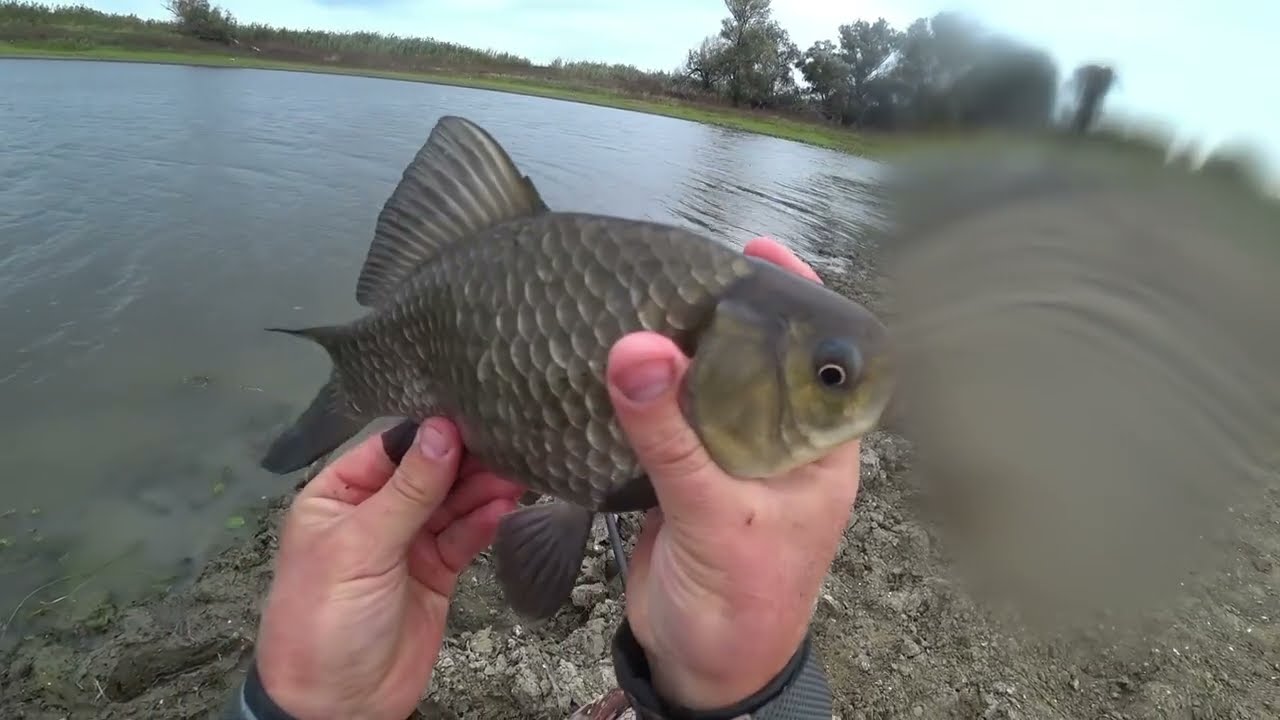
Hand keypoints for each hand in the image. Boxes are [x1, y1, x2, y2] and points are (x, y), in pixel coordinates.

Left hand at [253, 419, 524, 719]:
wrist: (336, 706)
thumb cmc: (325, 618)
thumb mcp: (360, 548)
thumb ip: (408, 490)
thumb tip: (444, 430)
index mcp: (338, 496)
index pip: (390, 448)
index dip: (430, 433)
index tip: (472, 413)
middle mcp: (374, 513)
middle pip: (428, 473)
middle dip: (464, 459)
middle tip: (507, 441)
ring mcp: (407, 543)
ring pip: (452, 502)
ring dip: (482, 488)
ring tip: (516, 471)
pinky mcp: (436, 572)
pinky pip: (464, 536)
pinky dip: (485, 521)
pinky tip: (505, 505)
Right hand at [605, 238, 862, 708]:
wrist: (702, 671)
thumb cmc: (743, 605)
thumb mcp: (714, 516)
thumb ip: (674, 437)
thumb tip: (638, 353)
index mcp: (821, 453)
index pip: (824, 360)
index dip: (799, 301)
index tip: (757, 248)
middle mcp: (782, 451)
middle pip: (761, 365)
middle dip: (727, 318)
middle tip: (684, 267)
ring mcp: (733, 466)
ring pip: (711, 392)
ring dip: (683, 354)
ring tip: (648, 299)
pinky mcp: (687, 483)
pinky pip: (670, 426)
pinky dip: (648, 396)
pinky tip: (624, 363)